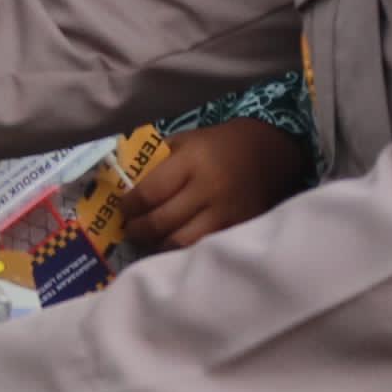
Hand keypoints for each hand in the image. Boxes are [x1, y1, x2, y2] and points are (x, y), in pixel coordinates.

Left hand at [119, 120, 308, 253]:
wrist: (269, 152)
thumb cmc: (219, 145)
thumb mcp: (185, 141)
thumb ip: (156, 162)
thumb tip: (125, 186)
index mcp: (192, 161)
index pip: (150, 193)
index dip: (129, 206)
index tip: (122, 208)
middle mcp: (209, 189)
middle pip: (161, 222)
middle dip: (138, 229)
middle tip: (129, 229)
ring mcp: (225, 214)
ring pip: (180, 243)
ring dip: (157, 245)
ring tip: (148, 240)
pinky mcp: (238, 229)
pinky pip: (202, 248)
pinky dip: (181, 251)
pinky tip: (172, 245)